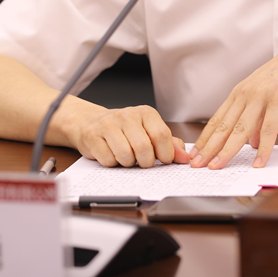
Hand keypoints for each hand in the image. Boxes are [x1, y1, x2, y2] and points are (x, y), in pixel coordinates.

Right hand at [74, 105, 190, 167]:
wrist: (92, 123)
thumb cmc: (126, 130)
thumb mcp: (150, 132)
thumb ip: (170, 144)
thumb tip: (185, 158)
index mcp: (146, 113)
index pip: (161, 135)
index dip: (165, 154)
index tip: (163, 160)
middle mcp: (128, 115)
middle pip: (143, 148)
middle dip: (145, 162)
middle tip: (142, 161)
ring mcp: (108, 124)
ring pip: (125, 156)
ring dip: (128, 163)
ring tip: (126, 156)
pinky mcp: (93, 135)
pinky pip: (108, 160)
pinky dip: (112, 163)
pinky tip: (111, 154)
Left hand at [189, 35, 277, 169]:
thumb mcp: (266, 96)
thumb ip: (257, 120)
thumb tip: (252, 142)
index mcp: (240, 92)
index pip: (217, 120)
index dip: (205, 138)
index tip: (194, 154)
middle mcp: (247, 95)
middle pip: (224, 126)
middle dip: (208, 148)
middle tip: (196, 164)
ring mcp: (262, 97)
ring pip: (241, 129)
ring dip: (228, 150)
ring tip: (218, 166)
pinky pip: (269, 129)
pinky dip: (264, 148)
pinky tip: (259, 162)